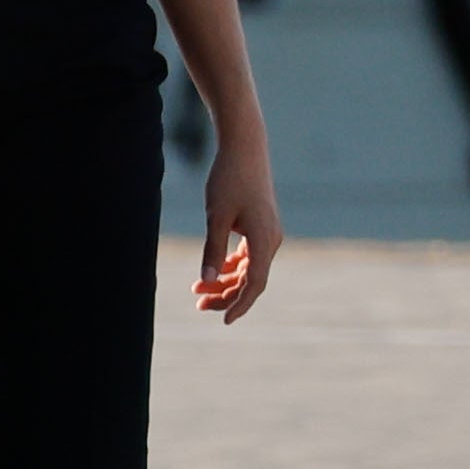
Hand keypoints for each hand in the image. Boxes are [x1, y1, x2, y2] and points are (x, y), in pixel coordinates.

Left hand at [190, 128, 281, 322]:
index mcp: (264, 239)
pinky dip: (232, 266)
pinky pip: (249, 255)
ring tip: (198, 290)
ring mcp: (268, 233)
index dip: (240, 304)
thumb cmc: (229, 178)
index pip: (255, 283)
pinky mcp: (261, 225)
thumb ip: (212, 250)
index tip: (224, 321)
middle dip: (226, 295)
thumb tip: (206, 281)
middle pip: (251, 280)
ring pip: (249, 269)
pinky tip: (215, 270)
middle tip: (198, 304)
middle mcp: (270, 239)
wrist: (244, 147)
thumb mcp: (216, 216)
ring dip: (227, 281)